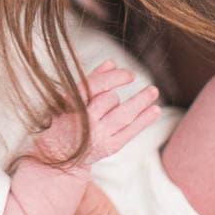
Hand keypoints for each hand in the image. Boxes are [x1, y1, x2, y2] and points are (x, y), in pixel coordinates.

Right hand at [35, 60, 159, 166]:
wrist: (59, 152)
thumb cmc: (66, 118)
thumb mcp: (72, 96)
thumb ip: (92, 79)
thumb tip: (112, 62)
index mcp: (71, 104)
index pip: (95, 86)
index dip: (114, 78)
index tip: (130, 75)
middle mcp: (84, 121)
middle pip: (109, 99)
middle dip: (117, 94)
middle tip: (131, 89)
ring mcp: (98, 136)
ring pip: (123, 115)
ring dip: (140, 102)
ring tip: (153, 91)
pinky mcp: (109, 147)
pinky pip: (130, 131)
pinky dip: (144, 120)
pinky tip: (155, 110)